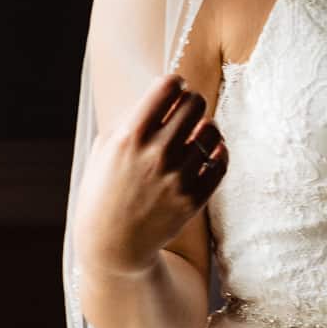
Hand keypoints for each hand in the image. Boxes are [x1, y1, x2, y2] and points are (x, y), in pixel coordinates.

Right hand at [73, 73, 226, 280]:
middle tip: (186, 110)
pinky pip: (222, 162)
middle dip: (192, 101)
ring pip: (212, 131)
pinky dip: (218, 152)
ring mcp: (178, 178)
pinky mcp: (194, 199)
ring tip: (195, 134)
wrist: (112, 245)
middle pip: (196, 103)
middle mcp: (156, 155)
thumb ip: (132, 116)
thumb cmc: (105, 189)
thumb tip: (166, 88)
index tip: (174, 89)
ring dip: (206, 127)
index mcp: (129, 137)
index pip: (169, 86)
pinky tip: (207, 153)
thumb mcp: (105, 147)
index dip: (175, 82)